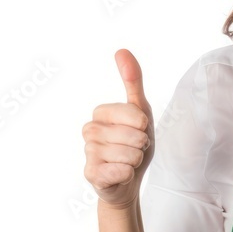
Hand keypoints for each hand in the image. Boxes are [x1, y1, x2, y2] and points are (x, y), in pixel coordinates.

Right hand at [82, 49, 155, 208]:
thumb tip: (121, 50)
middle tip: (134, 149)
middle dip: (141, 145)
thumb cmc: (134, 144)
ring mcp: (88, 152)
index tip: (139, 130)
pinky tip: (121, 174)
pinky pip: (121, 171)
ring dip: (136, 159)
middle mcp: (89, 130)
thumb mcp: (140, 111)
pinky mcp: (90, 174)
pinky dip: (128, 173)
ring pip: (129, 154)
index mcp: (101, 112)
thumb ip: (132, 81)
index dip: (144, 126)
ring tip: (128, 161)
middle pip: (134, 135)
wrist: (127, 181)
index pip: (135, 114)